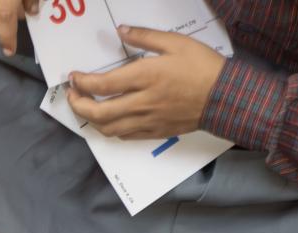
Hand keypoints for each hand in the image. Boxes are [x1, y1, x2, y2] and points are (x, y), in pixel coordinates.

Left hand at [67, 30, 225, 139]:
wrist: (225, 97)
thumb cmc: (202, 67)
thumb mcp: (175, 42)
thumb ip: (145, 37)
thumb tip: (121, 30)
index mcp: (145, 77)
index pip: (103, 84)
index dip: (82, 82)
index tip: (74, 77)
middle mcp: (142, 102)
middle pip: (99, 112)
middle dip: (78, 105)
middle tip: (73, 95)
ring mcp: (148, 121)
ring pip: (109, 128)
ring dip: (91, 120)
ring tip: (86, 107)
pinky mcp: (155, 132)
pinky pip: (125, 136)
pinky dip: (110, 129)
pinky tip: (108, 120)